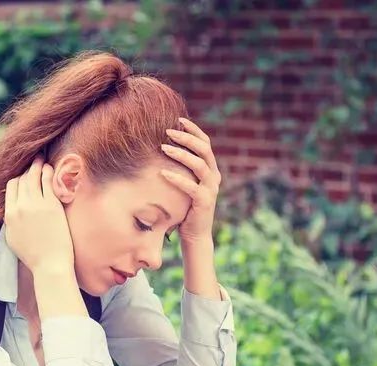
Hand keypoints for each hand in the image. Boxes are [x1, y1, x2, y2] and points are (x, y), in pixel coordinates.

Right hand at [3, 155, 74, 274]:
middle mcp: (20, 206)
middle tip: (34, 161)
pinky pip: (48, 181)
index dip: (18, 179)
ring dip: (37, 165)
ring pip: (33, 176)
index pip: (11, 187)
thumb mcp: (12, 238)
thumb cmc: (33, 255)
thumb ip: (10, 221)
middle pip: (21, 179)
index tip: (25, 176)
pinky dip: (48, 171)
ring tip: (42, 159)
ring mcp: (36, 204)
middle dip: (28, 169)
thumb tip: (10, 211)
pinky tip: (51, 168)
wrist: (49, 264)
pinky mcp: (52, 205)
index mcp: (9, 214)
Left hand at [159, 117, 221, 243]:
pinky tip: (163, 172)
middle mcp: (214, 177)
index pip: (206, 143)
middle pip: (204, 150)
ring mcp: (211, 189)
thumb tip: (162, 147)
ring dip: (181, 154)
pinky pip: (191, 187)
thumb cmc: (185, 207)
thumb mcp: (184, 183)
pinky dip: (177, 178)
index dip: (194, 130)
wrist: (194, 234)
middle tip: (167, 131)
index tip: (178, 119)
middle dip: (186, 138)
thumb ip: (180, 168)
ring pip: (199, 164)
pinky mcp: (204, 202)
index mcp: (211, 170)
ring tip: (163, 147)